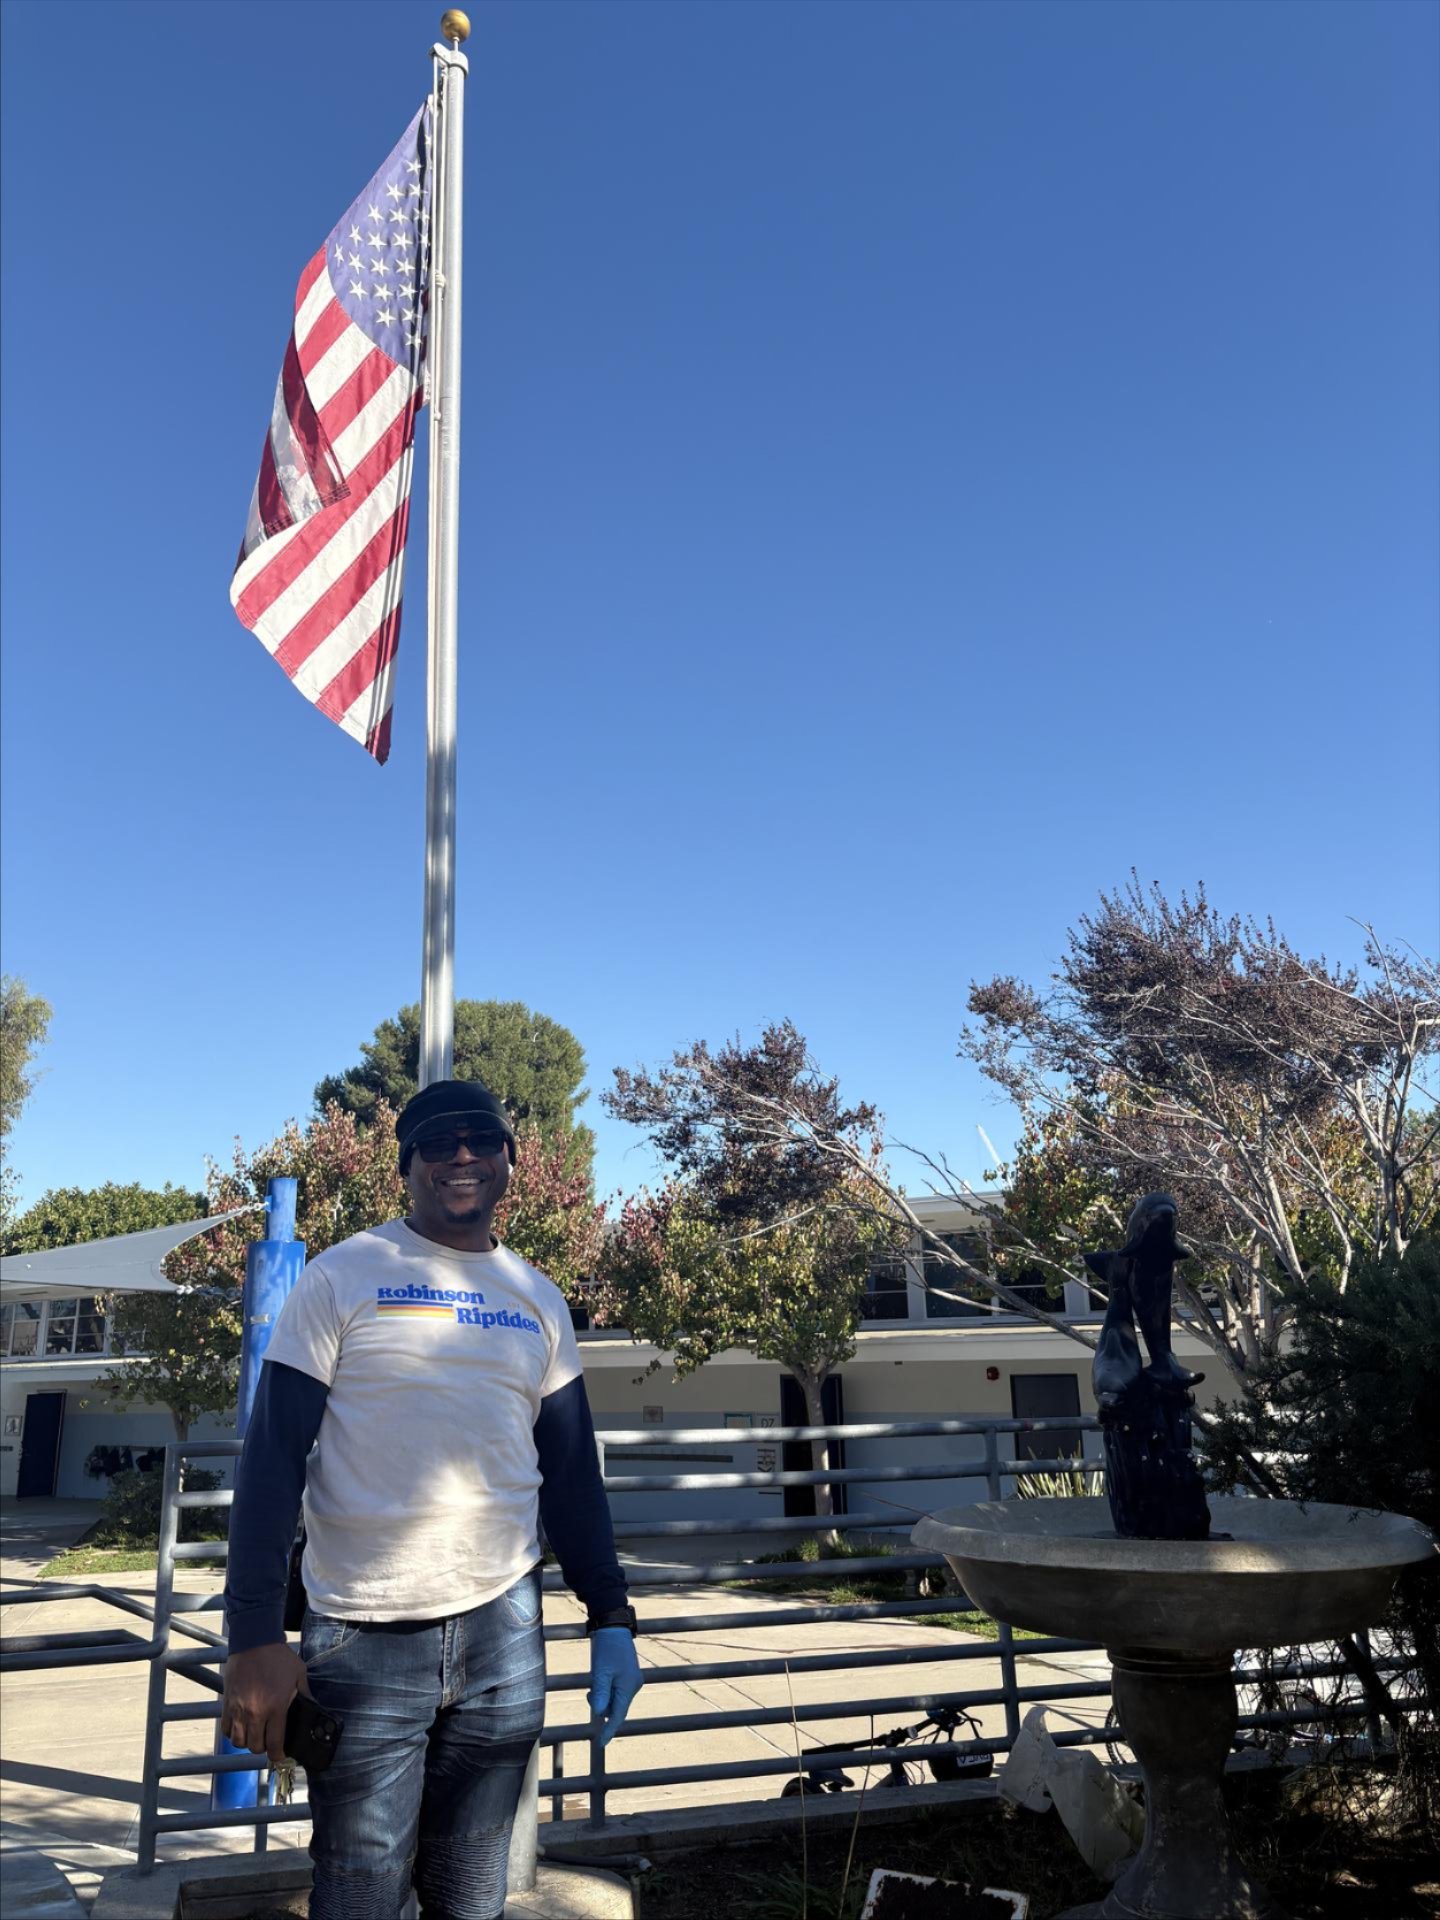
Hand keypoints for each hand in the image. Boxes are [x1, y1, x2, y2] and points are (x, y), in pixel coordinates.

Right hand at [221, 1641, 308, 1765]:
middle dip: (263, 1747)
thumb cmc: (279, 1657)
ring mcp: (239, 1709)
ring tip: (254, 1734)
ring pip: (238, 1741)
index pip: (274, 1744)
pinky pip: (226, 1729)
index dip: (277, 1755)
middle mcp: (255, 1713)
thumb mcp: (299, 1674)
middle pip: (255, 1746)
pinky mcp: (227, 1704)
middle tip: (268, 1741)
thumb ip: (306, 1694)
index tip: (280, 1755)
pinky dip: (233, 1732)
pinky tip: (241, 1726)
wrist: (255, 1641)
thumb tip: (313, 1708)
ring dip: (247, 1742)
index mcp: (275, 1708)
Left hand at [587, 1627, 641, 1746]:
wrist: (613, 1627)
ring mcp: (631, 1680)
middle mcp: (633, 1686)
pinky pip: (616, 1690)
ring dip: (603, 1697)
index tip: (601, 1743)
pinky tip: (600, 1681)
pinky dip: (607, 1690)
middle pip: (616, 1707)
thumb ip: (600, 1694)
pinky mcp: (627, 1674)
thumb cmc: (607, 1649)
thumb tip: (599, 1714)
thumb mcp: (601, 1672)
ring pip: (615, 1699)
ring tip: (594, 1682)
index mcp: (629, 1687)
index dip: (609, 1730)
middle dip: (602, 1706)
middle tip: (589, 1692)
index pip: (618, 1715)